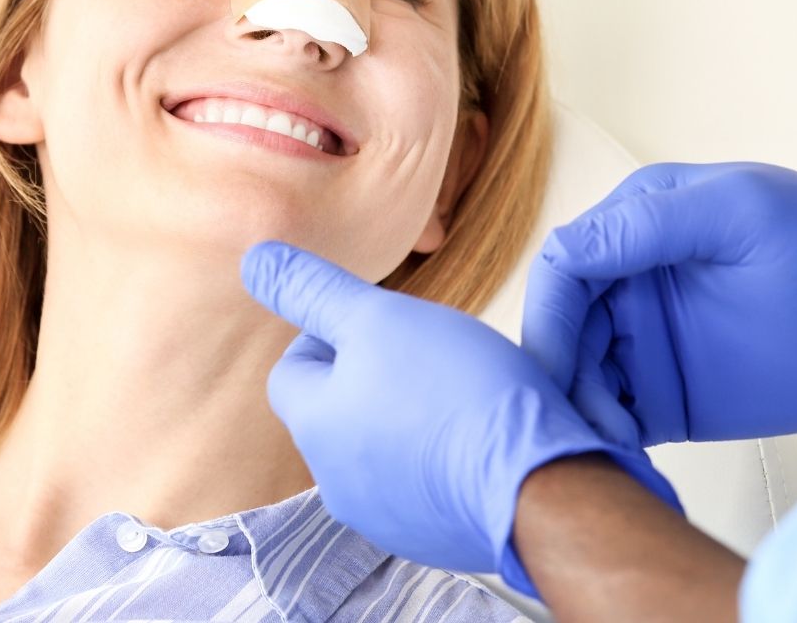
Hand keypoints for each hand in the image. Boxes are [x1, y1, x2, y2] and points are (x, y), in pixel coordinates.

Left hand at [241, 240, 681, 596]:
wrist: (542, 488)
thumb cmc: (458, 391)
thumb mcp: (376, 316)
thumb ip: (310, 288)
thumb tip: (254, 260)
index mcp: (315, 426)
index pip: (291, 369)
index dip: (330, 334)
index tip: (380, 324)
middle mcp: (335, 482)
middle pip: (334, 407)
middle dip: (370, 372)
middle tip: (422, 351)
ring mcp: (384, 516)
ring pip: (376, 443)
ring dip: (403, 411)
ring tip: (455, 389)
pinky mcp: (432, 536)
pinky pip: (417, 480)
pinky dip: (435, 453)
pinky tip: (475, 433)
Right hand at [522, 161, 796, 447]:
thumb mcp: (735, 212)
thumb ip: (644, 223)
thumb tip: (562, 251)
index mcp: (634, 225)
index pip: (564, 266)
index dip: (548, 316)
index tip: (551, 367)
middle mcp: (627, 280)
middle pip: (563, 327)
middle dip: (561, 371)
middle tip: (573, 416)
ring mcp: (644, 338)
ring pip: (581, 374)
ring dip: (581, 407)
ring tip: (612, 439)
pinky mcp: (663, 392)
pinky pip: (614, 413)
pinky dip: (603, 432)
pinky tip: (620, 450)